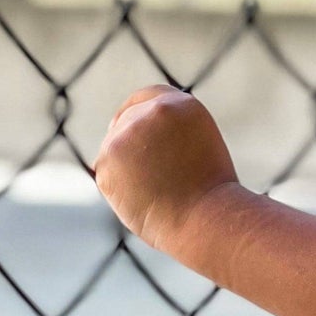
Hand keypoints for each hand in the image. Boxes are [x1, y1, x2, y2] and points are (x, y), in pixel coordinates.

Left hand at [94, 84, 239, 254]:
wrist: (204, 219)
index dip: (139, 111)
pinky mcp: (106, 160)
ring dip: (126, 166)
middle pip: (126, 119)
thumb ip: (166, 132)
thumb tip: (129, 137)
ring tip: (157, 190)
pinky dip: (120, 187)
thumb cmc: (209, 194)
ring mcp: (125, 135)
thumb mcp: (198, 145)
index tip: (137, 127)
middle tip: (151, 172)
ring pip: (114, 147)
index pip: (148, 96)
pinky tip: (143, 199)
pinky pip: (107, 172)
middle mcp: (152, 112)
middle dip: (132, 142)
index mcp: (183, 105)